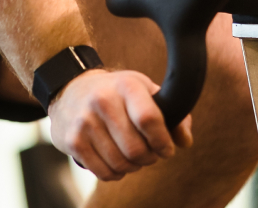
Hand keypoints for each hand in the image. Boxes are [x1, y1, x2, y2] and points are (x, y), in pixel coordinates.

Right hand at [48, 69, 192, 180]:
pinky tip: (116, 160)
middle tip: (150, 153)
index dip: (163, 141)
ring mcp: (85, 122)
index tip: (167, 149)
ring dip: (133, 167)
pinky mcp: (73, 141)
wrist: (72, 90)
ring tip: (133, 156)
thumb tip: (185, 141)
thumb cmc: (116, 92)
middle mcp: (103, 101)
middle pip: (136, 149)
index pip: (149, 119)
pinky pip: (103, 172)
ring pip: (120, 164)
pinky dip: (116, 173)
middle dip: (149, 158)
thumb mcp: (144, 90)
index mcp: (126, 85)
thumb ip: (171, 113)